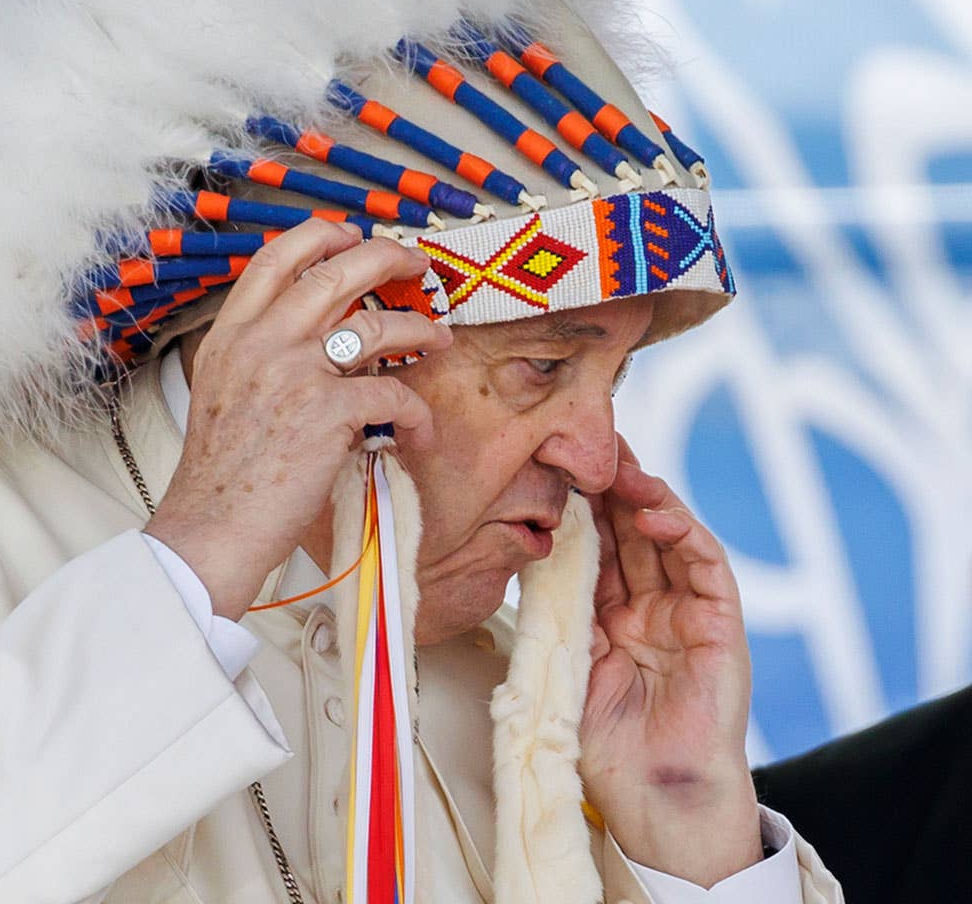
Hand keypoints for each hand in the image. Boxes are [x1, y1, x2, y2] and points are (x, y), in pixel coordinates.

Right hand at [141, 219, 449, 619]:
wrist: (211, 526)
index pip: (275, 259)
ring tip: (437, 335)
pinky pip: (393, 396)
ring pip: (375, 325)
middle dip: (386, 258)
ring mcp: (295, 374)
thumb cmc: (221, 473)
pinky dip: (416, 412)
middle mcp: (260, 342)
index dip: (320, 236)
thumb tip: (315, 338)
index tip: (351, 236)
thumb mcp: (221, 390)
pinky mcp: (328, 414)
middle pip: (334, 272)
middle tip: (415, 264)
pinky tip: (418, 429)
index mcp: (230, 334)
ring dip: (417, 326)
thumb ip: (256, 353)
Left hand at [579, 436, 762, 885]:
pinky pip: (705, 567)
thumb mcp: (563, 661)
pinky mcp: (718, 624)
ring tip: (620, 467)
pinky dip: (684, 534)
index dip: (575, 504)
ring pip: (667, 537)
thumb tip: (520, 550)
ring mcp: (684, 612)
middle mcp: (646, 605)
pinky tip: (657, 512)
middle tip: (588, 440)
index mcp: (605, 614)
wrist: (653, 798)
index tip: (550, 461)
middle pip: (628, 530)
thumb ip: (554, 608)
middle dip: (608, 484)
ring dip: (645, 497)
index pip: (590, 544)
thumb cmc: (603, 745)